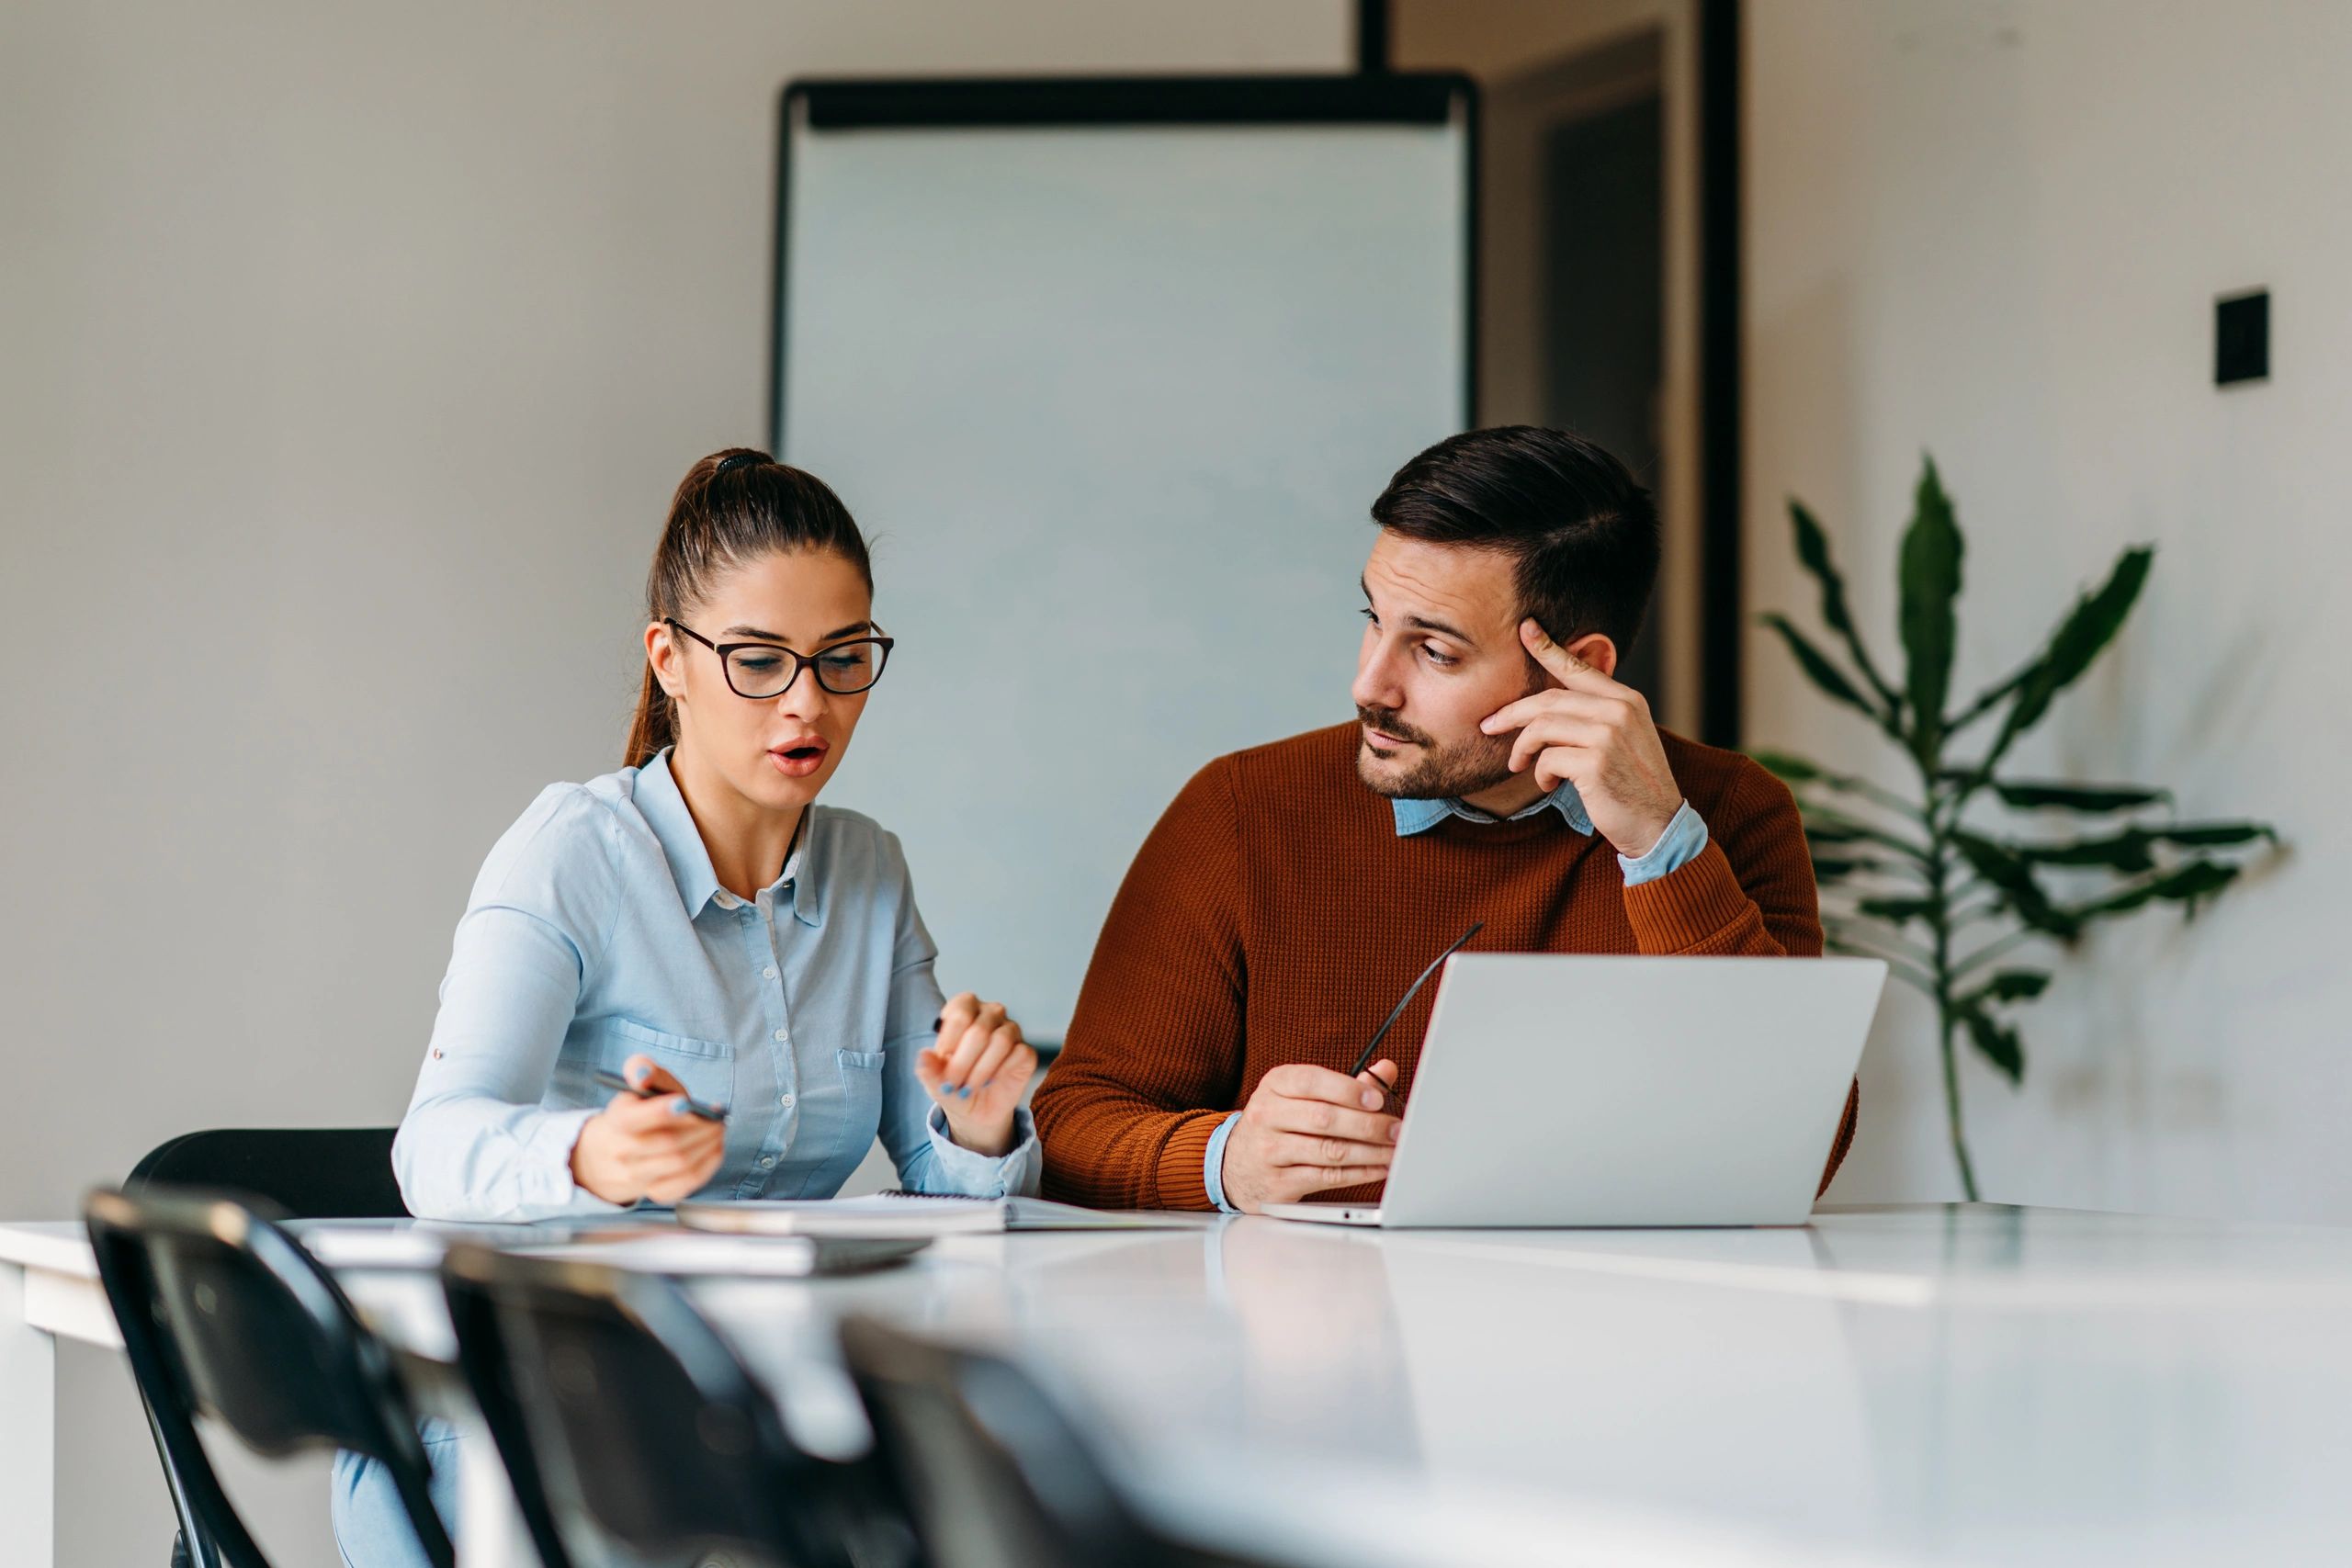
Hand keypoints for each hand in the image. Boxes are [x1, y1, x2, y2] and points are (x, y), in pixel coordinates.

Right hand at [570, 1054, 726, 1205]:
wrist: (616, 1150)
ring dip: (708, 1144)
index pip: (633, 1120)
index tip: (684, 1102)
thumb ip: (640, 1069)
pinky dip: (709, 1163)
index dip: (660, 1112)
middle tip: (717, 1116)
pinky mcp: (657, 1193)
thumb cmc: (639, 1111)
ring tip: (718, 1128)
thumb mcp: (638, 1085)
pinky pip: (688, 1182)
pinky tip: (715, 1147)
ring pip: (681, 1163)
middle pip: (667, 1143)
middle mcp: (623, 1153)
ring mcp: (639, 1177)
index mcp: (617, 1122)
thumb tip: (642, 1073)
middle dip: (700, 1127)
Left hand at [917, 992, 1037, 1158]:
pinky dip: (1001, 1072)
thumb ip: (928, 1069)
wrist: (976, 1111)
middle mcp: (991, 1014)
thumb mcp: (935, 1081)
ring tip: (969, 1087)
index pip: (960, 1013)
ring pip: (1001, 1041)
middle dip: (962, 1063)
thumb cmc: (954, 1085)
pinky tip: (990, 1082)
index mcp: (965, 1009)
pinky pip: (1019, 1054)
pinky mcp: (1026, 1052)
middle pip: (979, 1030)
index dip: (949, 1041)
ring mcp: (1011, 1031)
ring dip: (981, 1070)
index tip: (942, 1062)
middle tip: (952, 1085)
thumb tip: (924, 1056)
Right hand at [1219, 1060, 1401, 1214]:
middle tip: (1397, 1129)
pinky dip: (1359, 1173)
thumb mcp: (1300, 1095)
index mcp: (1275, 1085)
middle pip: (1324, 1118)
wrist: (1236, 1164)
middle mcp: (1267, 1115)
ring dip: (1370, 1152)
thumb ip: (1344, 1083)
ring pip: (1329, 1151)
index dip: (1347, 1090)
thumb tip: (1386, 1070)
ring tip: (1395, 1149)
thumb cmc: (1279, 1124)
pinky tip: (1378, 1168)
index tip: (1378, 1099)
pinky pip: (1326, 1177)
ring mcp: (1269, 1151)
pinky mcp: (1278, 1183)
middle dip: (1368, 1125)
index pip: (1311, 1081)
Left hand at [1479, 619, 1684, 856]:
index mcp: (1626, 700)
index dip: (1548, 648)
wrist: (1658, 824)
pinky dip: (1541, 774)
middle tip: (1488, 726)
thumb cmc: (1632, 784)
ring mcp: (1609, 735)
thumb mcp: (1623, 739)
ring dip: (1522, 748)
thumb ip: (1595, 716)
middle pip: (1548, 699)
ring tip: (1518, 764)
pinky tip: (1549, 785)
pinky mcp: (1595, 763)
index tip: (1525, 629)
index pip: (1578, 667)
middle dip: (1511, 713)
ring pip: (1542, 727)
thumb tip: (1545, 708)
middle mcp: (1619, 711)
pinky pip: (1547, 759)